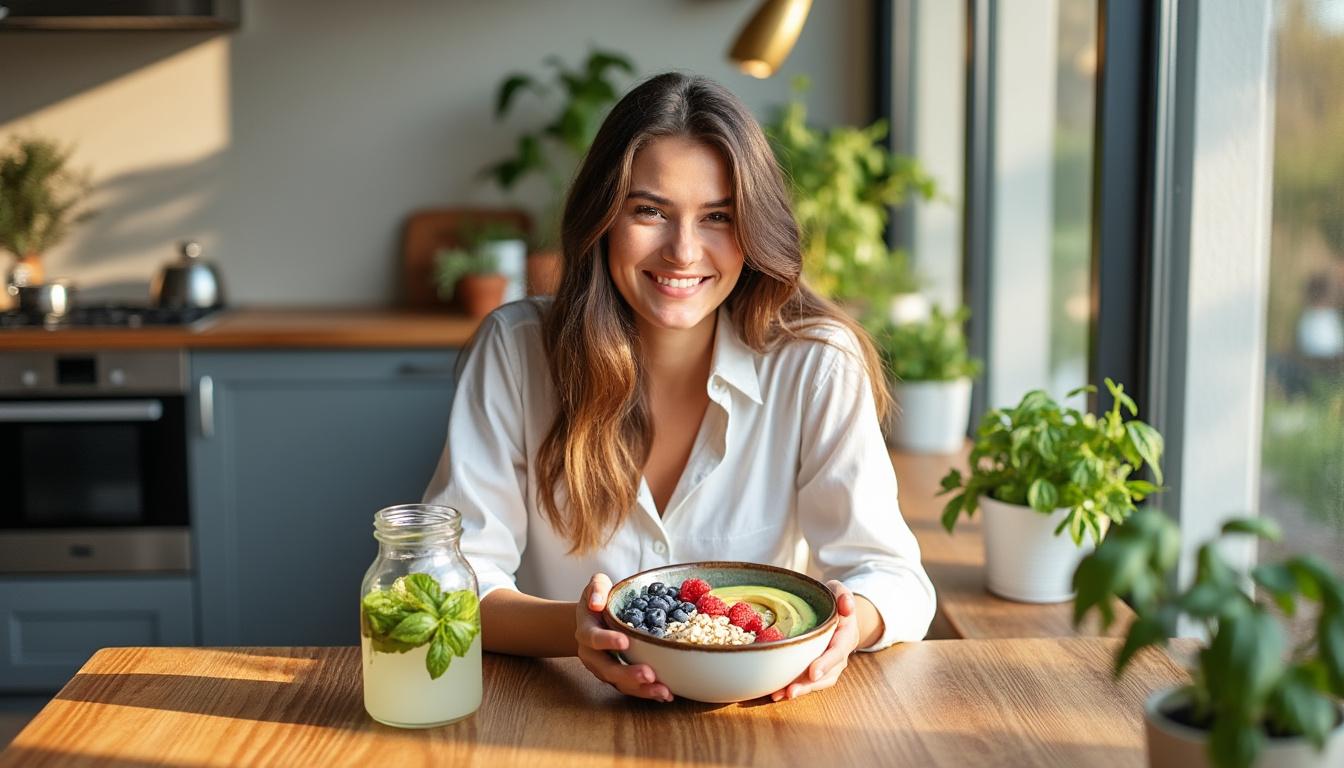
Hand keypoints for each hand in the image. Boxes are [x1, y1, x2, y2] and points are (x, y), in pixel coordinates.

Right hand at [574, 573, 672, 701]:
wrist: (594, 620)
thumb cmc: (600, 600)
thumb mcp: (596, 586)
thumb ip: (596, 588)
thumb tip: (596, 602)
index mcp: (586, 631)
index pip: (593, 638)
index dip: (607, 641)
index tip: (625, 641)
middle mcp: (592, 655)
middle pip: (606, 669)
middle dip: (627, 674)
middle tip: (648, 674)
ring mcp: (603, 669)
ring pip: (619, 683)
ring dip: (641, 689)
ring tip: (663, 691)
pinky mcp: (617, 678)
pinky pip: (630, 688)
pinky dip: (647, 693)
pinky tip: (666, 694)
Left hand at [769, 580, 860, 701]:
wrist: (838, 614)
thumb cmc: (834, 601)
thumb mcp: (839, 591)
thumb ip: (843, 595)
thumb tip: (847, 606)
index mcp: (846, 635)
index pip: (838, 651)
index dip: (826, 663)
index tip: (813, 673)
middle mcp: (840, 655)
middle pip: (827, 674)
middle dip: (808, 684)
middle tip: (790, 691)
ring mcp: (830, 665)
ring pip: (818, 683)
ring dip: (799, 690)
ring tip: (779, 695)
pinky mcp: (818, 670)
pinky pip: (809, 682)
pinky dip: (794, 688)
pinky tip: (776, 693)